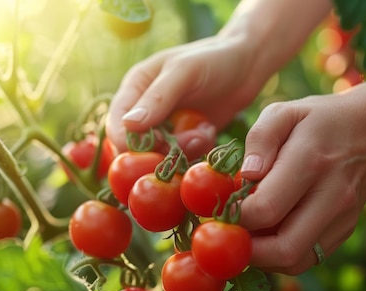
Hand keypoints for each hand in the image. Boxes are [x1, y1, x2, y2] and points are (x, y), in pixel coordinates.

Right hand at [106, 35, 261, 157]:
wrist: (248, 64)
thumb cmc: (214, 59)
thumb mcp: (185, 72)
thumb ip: (157, 98)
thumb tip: (128, 125)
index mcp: (134, 88)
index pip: (117, 123)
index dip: (130, 141)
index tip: (156, 146)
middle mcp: (144, 109)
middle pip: (136, 145)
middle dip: (162, 149)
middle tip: (190, 139)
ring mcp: (165, 125)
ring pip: (160, 154)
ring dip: (183, 150)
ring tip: (204, 132)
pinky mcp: (184, 138)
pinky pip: (182, 156)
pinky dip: (197, 150)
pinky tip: (209, 131)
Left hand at [238, 83, 365, 274]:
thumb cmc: (319, 120)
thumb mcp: (284, 112)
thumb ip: (260, 139)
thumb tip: (246, 175)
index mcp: (311, 162)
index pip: (266, 209)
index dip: (234, 217)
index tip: (219, 209)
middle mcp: (332, 196)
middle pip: (284, 248)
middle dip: (245, 249)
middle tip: (226, 233)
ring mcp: (342, 219)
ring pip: (295, 262)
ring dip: (262, 257)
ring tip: (245, 234)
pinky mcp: (344, 232)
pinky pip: (306, 259)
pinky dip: (279, 256)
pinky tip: (265, 235)